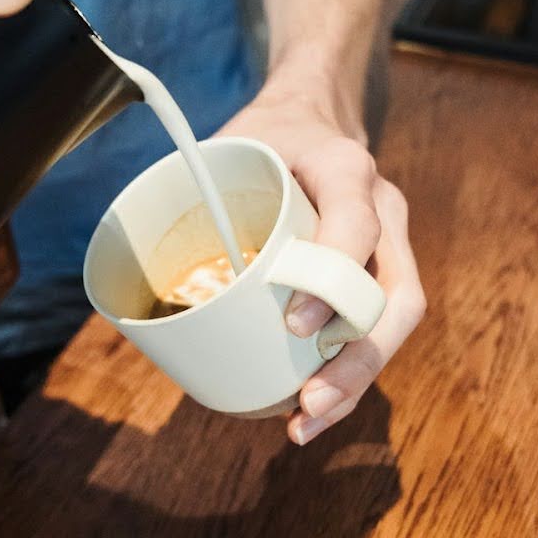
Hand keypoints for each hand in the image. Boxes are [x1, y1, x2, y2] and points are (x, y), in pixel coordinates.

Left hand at [220, 91, 425, 445]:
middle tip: (309, 400)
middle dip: (357, 357)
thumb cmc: (265, 138)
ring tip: (308, 421)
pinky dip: (349, 372)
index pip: (356, 225)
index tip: (293, 323)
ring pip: (395, 320)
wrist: (311, 117)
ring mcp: (391, 242)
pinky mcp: (382, 272)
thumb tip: (141, 273)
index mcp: (345, 168)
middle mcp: (384, 206)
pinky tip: (313, 408)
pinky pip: (379, 327)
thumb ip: (202, 194)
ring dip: (357, 378)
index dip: (330, 280)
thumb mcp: (231, 143)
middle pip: (396, 295)